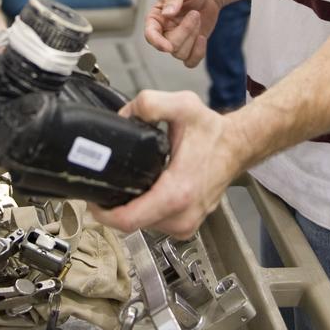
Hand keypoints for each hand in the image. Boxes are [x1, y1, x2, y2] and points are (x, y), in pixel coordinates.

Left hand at [90, 90, 242, 237]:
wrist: (237, 146)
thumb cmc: (213, 133)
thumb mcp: (182, 105)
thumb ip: (150, 103)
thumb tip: (124, 115)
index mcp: (177, 193)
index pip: (128, 220)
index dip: (103, 213)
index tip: (92, 202)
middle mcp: (182, 215)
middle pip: (131, 224)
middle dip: (114, 207)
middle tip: (107, 185)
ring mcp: (186, 224)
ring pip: (143, 226)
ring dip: (131, 209)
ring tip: (130, 183)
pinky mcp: (187, 225)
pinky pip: (156, 224)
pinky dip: (146, 211)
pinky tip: (146, 192)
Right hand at [145, 0, 220, 67]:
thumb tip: (167, 13)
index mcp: (156, 18)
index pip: (150, 35)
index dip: (156, 43)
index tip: (167, 47)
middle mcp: (163, 32)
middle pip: (170, 46)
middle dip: (186, 31)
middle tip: (195, 13)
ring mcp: (177, 41)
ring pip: (181, 54)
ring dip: (193, 36)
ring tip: (198, 18)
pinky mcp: (190, 47)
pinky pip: (190, 62)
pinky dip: (198, 53)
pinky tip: (202, 38)